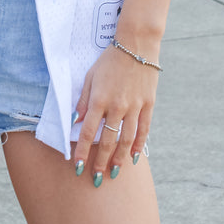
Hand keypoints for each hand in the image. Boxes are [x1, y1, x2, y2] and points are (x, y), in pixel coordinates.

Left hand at [72, 42, 159, 184]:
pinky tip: (133, 157)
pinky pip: (144, 130)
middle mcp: (117, 105)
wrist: (136, 45)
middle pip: (107, 140)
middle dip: (100, 162)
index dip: (82, 151)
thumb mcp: (91, 76)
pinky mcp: (148, 105)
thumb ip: (83, 100)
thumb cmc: (109, 59)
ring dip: (118, 158)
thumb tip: (74, 121)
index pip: (88, 131)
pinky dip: (138, 145)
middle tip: (96, 179)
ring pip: (126, 140)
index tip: (77, 166)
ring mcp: (134, 106)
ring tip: (113, 172)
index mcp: (99, 98)